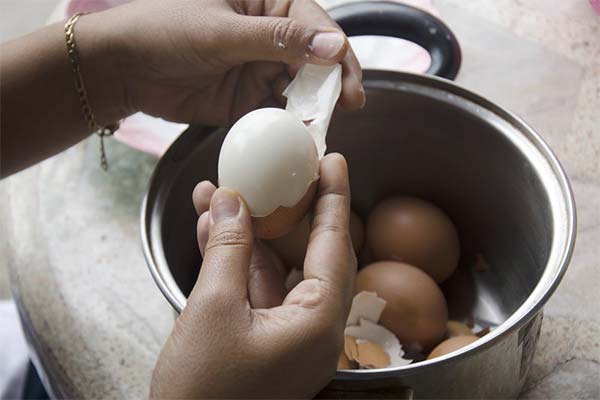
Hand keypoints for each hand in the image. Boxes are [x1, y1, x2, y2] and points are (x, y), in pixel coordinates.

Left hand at [82, 0, 364, 126]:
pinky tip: (300, 137)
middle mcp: (270, 35)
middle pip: (316, 59)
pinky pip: (278, 113)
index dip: (337, 52)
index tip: (349, 81)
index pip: (315, 24)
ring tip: (323, 126)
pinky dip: (289, 126)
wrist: (123, 68)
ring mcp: (260, 69)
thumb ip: (278, 40)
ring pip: (300, 89)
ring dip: (313, 107)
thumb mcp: (223, 32)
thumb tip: (333, 45)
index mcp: (268, 2)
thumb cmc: (164, 30)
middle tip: (348, 106)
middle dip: (332, 83)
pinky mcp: (249, 100)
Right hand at [151, 154, 356, 397]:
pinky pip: (253, 289)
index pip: (334, 245)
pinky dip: (233, 260)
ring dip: (245, 232)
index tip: (333, 161)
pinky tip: (211, 229)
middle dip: (281, 209)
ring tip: (219, 192)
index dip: (332, 198)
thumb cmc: (204, 393)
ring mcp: (286, 335)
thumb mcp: (212, 309)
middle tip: (278, 169)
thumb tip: (231, 200)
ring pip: (272, 268)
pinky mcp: (261, 340)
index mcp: (318, 322)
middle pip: (305, 252)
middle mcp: (311, 327)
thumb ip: (227, 249)